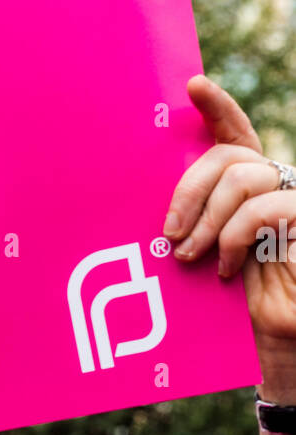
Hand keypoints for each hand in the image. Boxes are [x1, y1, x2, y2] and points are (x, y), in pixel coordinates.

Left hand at [164, 75, 295, 401]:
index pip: (234, 135)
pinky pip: (266, 206)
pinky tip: (224, 266)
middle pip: (230, 153)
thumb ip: (189, 226)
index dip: (218, 107)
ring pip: (245, 174)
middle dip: (190, 187)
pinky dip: (235, 234)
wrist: (276, 348)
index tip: (192, 86)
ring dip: (208, 216)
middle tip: (168, 232)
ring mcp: (292, 202)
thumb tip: (152, 215)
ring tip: (190, 254)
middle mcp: (273, 187)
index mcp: (245, 189)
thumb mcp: (202, 260)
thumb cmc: (232, 311)